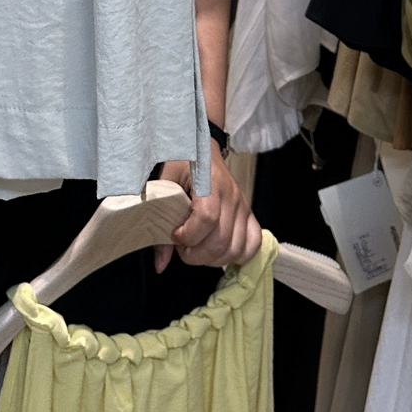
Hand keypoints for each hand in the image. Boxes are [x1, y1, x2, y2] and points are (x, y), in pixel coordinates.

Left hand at [153, 147, 261, 272]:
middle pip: (221, 241)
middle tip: (182, 247)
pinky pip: (253, 245)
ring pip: (236, 249)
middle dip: (196, 254)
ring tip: (197, 248)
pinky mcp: (248, 215)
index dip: (188, 235)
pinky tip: (219, 253)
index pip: (206, 218)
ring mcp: (243, 207)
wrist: (203, 148)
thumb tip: (160, 264)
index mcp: (210, 182)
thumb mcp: (164, 182)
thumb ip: (159, 221)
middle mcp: (231, 196)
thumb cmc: (182, 161)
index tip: (175, 234)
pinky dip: (237, 256)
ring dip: (213, 259)